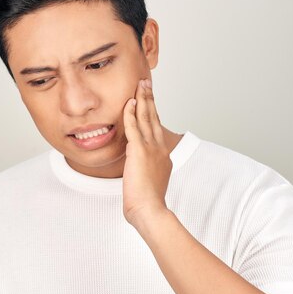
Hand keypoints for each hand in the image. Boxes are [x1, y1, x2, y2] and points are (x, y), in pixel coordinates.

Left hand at [122, 79, 172, 226]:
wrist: (150, 211)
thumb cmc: (148, 203)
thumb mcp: (150, 183)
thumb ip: (146, 172)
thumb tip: (141, 172)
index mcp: (163, 155)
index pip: (157, 127)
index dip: (152, 111)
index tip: (149, 99)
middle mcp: (160, 148)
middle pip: (154, 116)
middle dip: (149, 98)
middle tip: (146, 82)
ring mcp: (151, 148)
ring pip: (146, 117)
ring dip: (142, 99)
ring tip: (140, 84)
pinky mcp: (139, 151)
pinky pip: (133, 127)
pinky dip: (131, 113)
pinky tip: (129, 102)